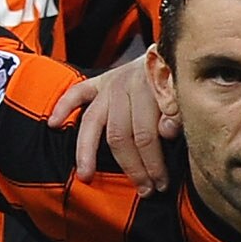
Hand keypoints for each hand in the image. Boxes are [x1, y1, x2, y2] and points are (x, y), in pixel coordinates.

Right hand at [51, 57, 172, 187]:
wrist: (174, 51)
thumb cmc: (181, 80)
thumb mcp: (186, 94)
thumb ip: (178, 111)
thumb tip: (166, 131)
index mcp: (151, 89)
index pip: (147, 134)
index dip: (154, 163)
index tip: (162, 184)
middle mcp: (126, 86)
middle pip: (120, 134)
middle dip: (132, 167)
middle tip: (144, 190)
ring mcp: (110, 84)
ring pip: (93, 122)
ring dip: (88, 152)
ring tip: (85, 176)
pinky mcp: (98, 81)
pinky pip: (76, 93)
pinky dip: (63, 106)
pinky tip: (53, 123)